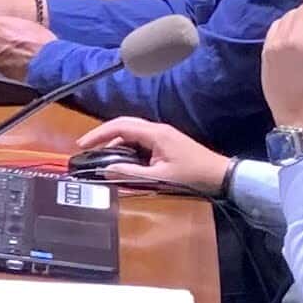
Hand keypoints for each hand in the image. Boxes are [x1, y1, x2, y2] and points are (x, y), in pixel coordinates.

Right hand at [70, 115, 228, 196]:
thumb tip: (104, 170)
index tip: (82, 144)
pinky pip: (140, 141)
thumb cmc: (192, 176)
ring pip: (131, 133)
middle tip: (86, 147)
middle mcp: (157, 130)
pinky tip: (121, 160)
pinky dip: (126, 148)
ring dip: (115, 143)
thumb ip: (130, 174)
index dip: (98, 134)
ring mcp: (162, 135)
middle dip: (103, 135)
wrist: (220, 175)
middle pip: (124, 125)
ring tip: (101, 158)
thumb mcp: (159, 177)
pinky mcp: (166, 142)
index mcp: (155, 134)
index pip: (120, 127)